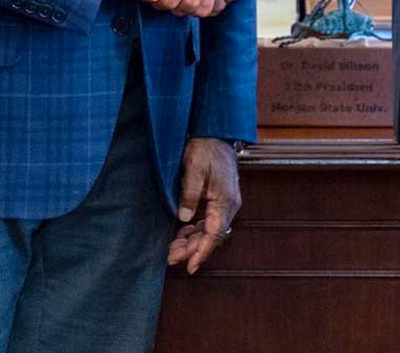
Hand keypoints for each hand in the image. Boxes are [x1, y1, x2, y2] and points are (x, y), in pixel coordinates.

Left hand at [168, 138, 239, 273]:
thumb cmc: (206, 148)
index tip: (190, 266)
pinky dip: (195, 230)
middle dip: (192, 249)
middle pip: (211, 236)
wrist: (215, 134)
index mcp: (225, 200)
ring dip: (192, 241)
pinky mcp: (218, 200)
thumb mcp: (194, 169)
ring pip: (208, 230)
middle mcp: (228, 205)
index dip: (202, 252)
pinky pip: (208, 221)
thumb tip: (183, 218)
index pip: (215, 234)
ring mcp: (224, 203)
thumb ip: (189, 194)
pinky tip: (182, 233)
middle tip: (171, 257)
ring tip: (172, 249)